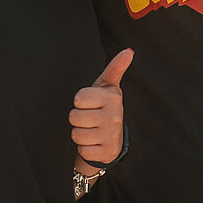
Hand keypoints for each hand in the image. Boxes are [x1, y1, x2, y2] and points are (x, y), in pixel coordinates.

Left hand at [72, 49, 132, 169]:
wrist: (112, 139)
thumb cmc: (104, 107)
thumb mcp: (107, 87)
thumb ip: (115, 68)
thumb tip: (129, 50)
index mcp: (113, 97)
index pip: (78, 99)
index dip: (80, 102)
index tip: (90, 103)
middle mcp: (115, 115)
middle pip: (74, 116)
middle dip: (78, 119)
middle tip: (90, 119)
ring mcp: (111, 135)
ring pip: (76, 134)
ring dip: (80, 134)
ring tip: (92, 130)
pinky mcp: (107, 152)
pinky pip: (82, 150)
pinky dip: (85, 148)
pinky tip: (95, 143)